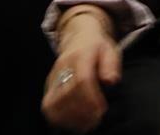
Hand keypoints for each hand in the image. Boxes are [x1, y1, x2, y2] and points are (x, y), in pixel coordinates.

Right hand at [42, 13, 120, 131]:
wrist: (78, 35)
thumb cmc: (97, 46)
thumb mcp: (109, 50)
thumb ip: (111, 65)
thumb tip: (111, 80)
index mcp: (79, 56)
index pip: (82, 80)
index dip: (91, 98)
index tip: (102, 109)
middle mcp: (62, 66)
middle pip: (67, 94)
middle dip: (82, 111)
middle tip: (96, 119)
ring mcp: (53, 76)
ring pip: (53, 101)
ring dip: (69, 116)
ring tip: (85, 123)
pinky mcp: (48, 84)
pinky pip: (48, 104)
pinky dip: (58, 117)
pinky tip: (72, 121)